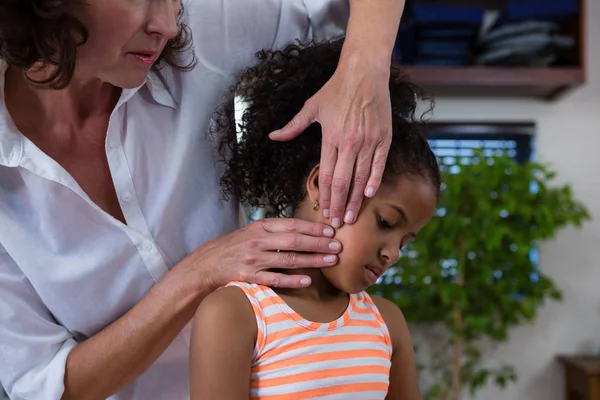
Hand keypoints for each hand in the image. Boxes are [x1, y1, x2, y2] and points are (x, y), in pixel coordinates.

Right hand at [186, 218, 340, 289]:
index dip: (312, 228)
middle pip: (294, 241)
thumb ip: (276, 230)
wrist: (208, 263)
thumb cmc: (237, 246)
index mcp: (261, 227)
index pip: (292, 225)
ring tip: (330, 261)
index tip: (330, 232)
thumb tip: (306, 230)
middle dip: (318, 244)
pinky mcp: (249, 277)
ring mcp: (254, 259)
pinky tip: (307, 280)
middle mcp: (258, 241)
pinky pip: (274, 279)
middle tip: (337, 247)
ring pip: (288, 260)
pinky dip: (292, 280)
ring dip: (312, 260)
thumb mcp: (253, 231)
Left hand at [269, 53, 391, 228]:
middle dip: (339, 206)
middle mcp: (350, 143)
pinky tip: (369, 195)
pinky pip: (379, 165)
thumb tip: (272, 136)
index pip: (327, 177)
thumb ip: (293, 127)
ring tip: (351, 216)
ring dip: (355, 200)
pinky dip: (374, 181)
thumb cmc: (335, 89)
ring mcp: (369, 141)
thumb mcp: (311, 108)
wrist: (363, 73)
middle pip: (343, 183)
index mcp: (331, 138)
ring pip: (361, 178)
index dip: (325, 198)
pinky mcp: (384, 138)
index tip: (324, 212)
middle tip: (337, 224)